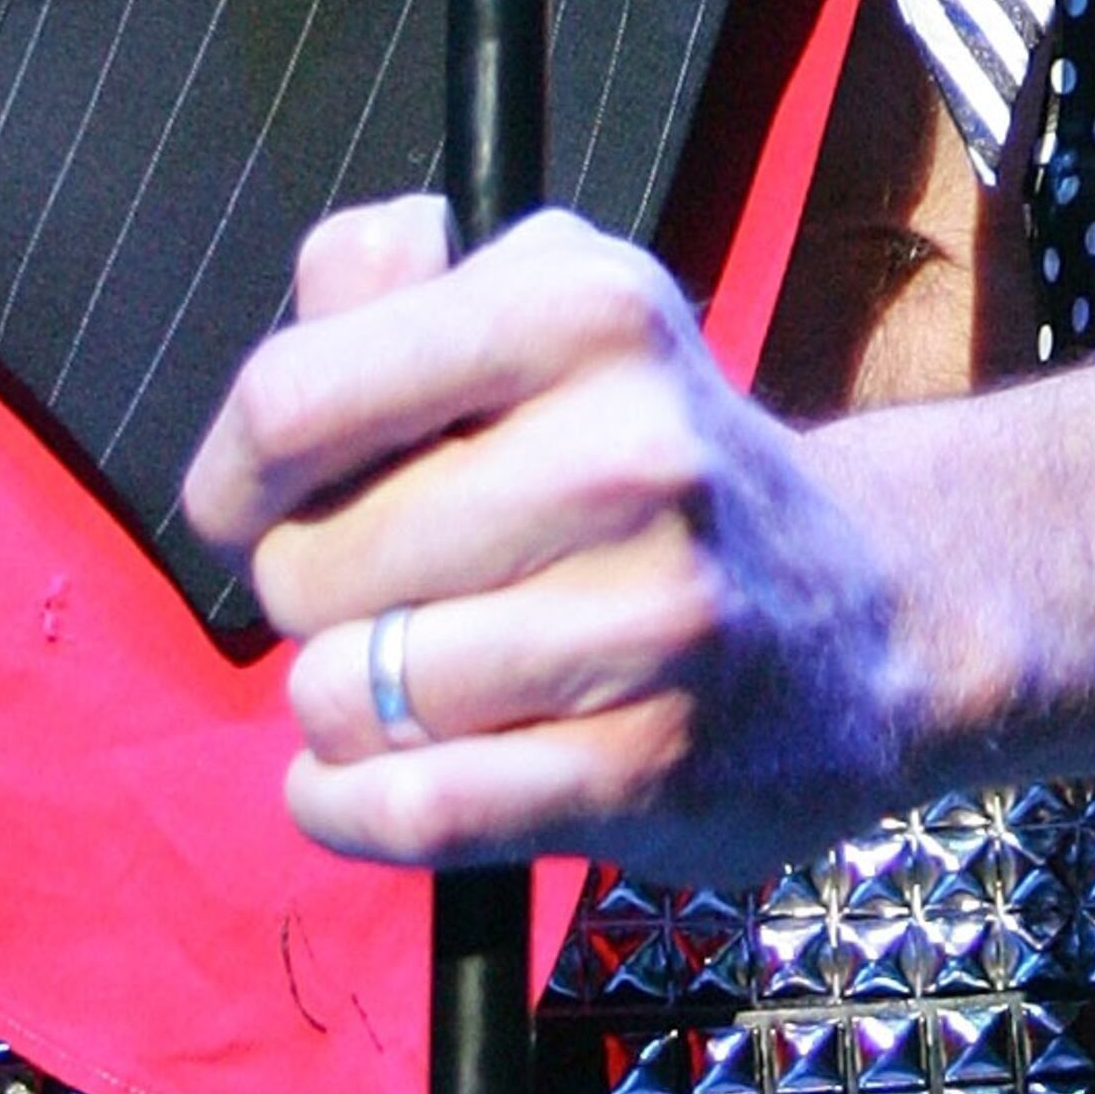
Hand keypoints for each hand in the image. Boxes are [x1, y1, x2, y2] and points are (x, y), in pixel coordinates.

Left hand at [182, 193, 936, 877]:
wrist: (859, 621)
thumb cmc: (642, 459)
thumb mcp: (549, 315)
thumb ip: (394, 285)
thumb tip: (331, 285)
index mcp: (587, 309)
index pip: (289, 402)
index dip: (234, 475)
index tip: (257, 504)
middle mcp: (628, 452)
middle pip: (303, 565)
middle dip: (311, 593)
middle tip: (398, 588)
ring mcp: (648, 618)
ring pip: (343, 693)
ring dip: (344, 705)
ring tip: (423, 673)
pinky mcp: (645, 768)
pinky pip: (406, 808)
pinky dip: (351, 805)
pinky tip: (384, 773)